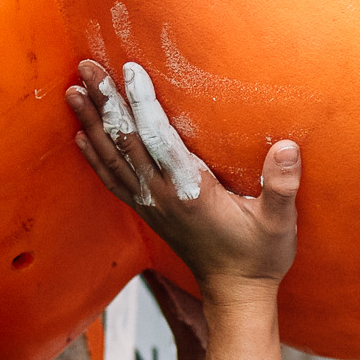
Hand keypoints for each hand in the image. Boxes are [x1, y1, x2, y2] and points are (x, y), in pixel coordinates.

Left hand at [68, 67, 299, 309]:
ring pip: (111, 158)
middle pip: (125, 141)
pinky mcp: (148, 212)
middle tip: (85, 65)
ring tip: (72, 90)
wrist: (236, 294)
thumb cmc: (260, 255)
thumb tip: (287, 148)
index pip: (158, 138)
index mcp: (190, 192)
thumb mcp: (279, 224)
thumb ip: (281, 187)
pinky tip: (80, 136)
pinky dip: (93, 157)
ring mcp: (150, 205)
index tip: (129, 70)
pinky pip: (112, 179)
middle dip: (105, 101)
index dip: (143, 103)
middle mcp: (162, 196)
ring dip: (91, 123)